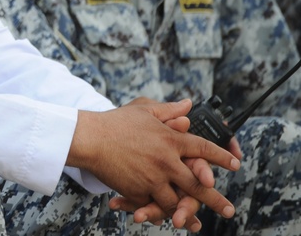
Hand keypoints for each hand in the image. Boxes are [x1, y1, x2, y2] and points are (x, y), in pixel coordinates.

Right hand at [70, 99, 239, 225]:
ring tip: (197, 222)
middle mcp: (166, 161)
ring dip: (187, 213)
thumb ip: (169, 109)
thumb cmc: (115, 122)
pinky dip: (158, 213)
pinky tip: (166, 220)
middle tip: (229, 210)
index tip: (235, 164)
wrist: (90, 138)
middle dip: (215, 199)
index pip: (203, 148)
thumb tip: (189, 104)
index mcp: (170, 139)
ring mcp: (153, 179)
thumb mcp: (144, 109)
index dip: (221, 157)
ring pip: (176, 201)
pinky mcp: (138, 191)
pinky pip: (152, 206)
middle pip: (197, 184)